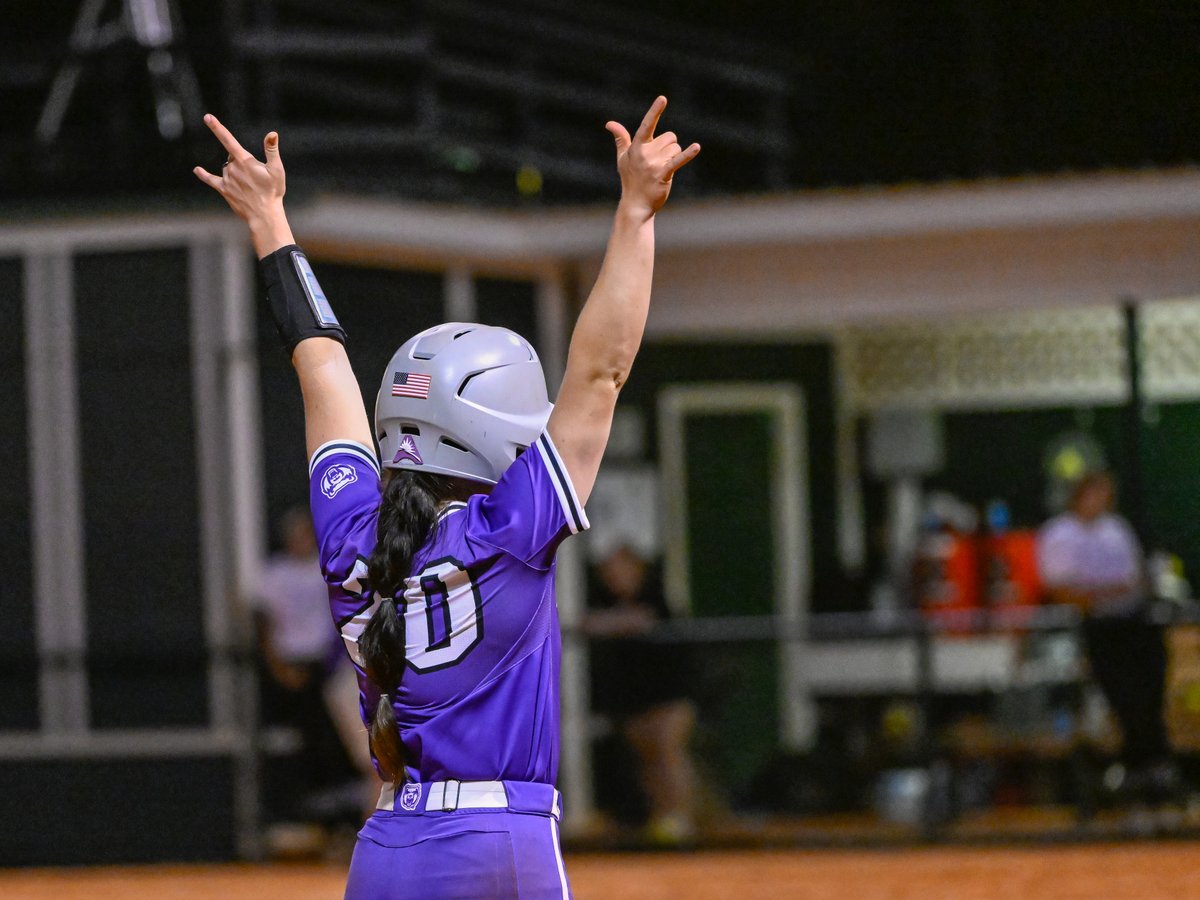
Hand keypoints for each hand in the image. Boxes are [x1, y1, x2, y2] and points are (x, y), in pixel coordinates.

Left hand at [193, 114, 293, 255]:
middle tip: (256, 176)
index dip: (217, 127)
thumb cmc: (273, 192)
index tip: (207, 117)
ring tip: (250, 185)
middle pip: (232, 157)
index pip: (228, 140)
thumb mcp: (277, 169)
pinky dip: (204, 175)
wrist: (264, 215)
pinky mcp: (224, 190)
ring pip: (227, 168)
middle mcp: (232, 168)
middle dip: (241, 160)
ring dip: (235, 172)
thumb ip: (272, 150)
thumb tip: (272, 133)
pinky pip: (211, 180)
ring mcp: (227, 179)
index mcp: (245, 161)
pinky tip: (197, 170)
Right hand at [605, 96, 699, 218]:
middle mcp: (645, 153)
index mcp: (636, 147)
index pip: (647, 125)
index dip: (655, 111)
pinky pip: (678, 160)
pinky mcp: (664, 174)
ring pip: (675, 148)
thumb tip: (609, 124)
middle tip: (659, 162)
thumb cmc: (630, 179)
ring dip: (673, 157)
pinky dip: (688, 154)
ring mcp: (654, 164)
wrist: (636, 204)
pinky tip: (696, 147)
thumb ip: (620, 138)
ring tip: (662, 170)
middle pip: (670, 137)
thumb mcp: (623, 158)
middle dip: (669, 147)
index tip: (663, 98)